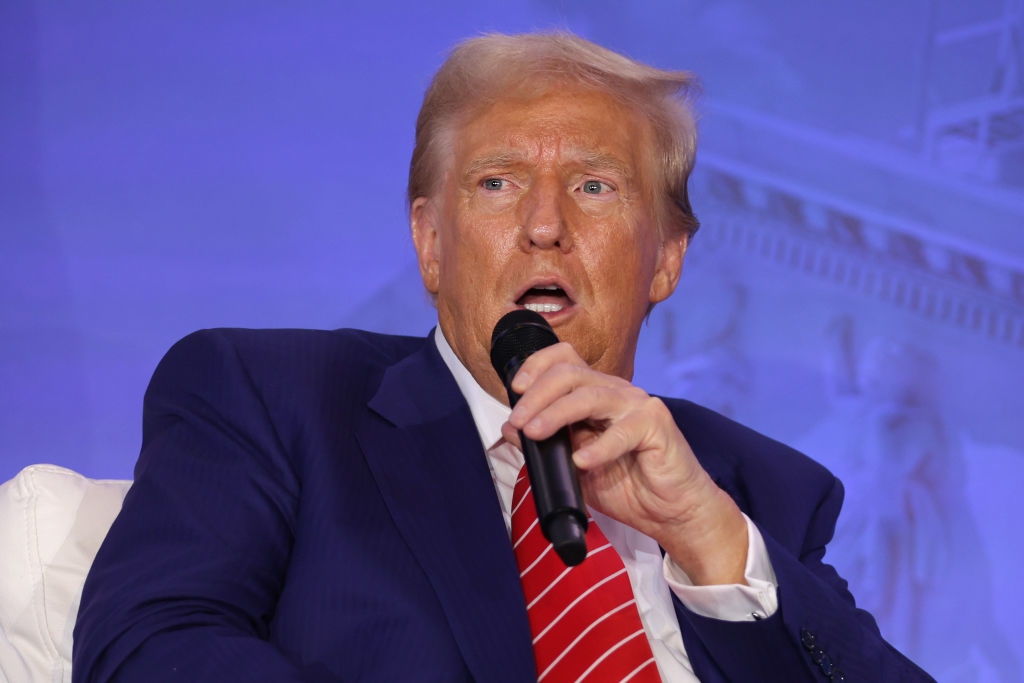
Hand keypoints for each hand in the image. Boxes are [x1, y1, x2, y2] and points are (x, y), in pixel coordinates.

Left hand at [502, 342, 748, 584]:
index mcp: (595, 394)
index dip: (536, 366)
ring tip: (536, 433)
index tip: (514, 389)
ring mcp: (637, 405)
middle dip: (536, 394)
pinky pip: (623, 431)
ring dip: (557, 413)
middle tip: (520, 421)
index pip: (563, 360)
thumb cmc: (627, 485)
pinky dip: (599, 446)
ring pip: (590, 394)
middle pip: (570, 373)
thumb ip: (545, 446)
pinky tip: (582, 461)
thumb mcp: (573, 467)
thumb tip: (511, 428)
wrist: (671, 512)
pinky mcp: (656, 426)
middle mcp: (615, 392)